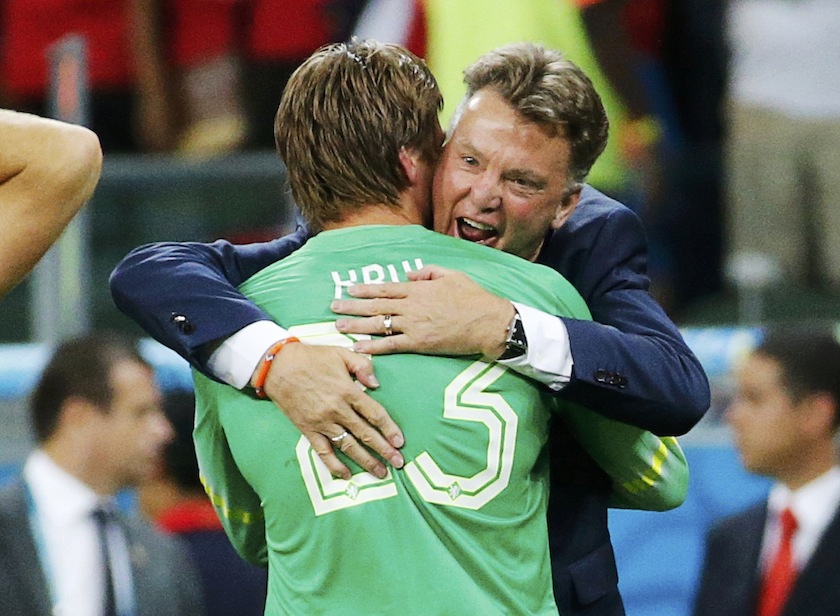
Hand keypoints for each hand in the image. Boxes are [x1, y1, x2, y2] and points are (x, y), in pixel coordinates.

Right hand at [258, 342, 404, 479]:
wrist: (278, 366)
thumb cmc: (311, 358)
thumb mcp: (341, 353)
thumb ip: (362, 366)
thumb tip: (376, 384)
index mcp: (348, 391)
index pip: (375, 414)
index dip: (389, 429)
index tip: (400, 441)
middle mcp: (337, 410)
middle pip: (365, 434)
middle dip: (384, 450)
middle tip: (398, 463)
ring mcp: (322, 422)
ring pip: (348, 446)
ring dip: (366, 461)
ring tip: (381, 473)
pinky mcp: (308, 430)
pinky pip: (323, 452)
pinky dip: (335, 465)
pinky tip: (346, 475)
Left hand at [331, 265, 514, 358]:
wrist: (489, 322)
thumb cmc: (474, 298)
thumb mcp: (452, 275)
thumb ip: (429, 272)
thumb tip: (409, 275)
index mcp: (419, 289)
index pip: (385, 288)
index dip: (365, 288)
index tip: (349, 288)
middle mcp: (412, 306)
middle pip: (375, 305)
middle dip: (352, 306)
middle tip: (333, 307)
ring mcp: (414, 325)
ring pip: (379, 324)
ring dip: (356, 325)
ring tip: (338, 326)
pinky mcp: (420, 343)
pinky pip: (391, 345)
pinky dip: (372, 347)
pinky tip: (358, 348)